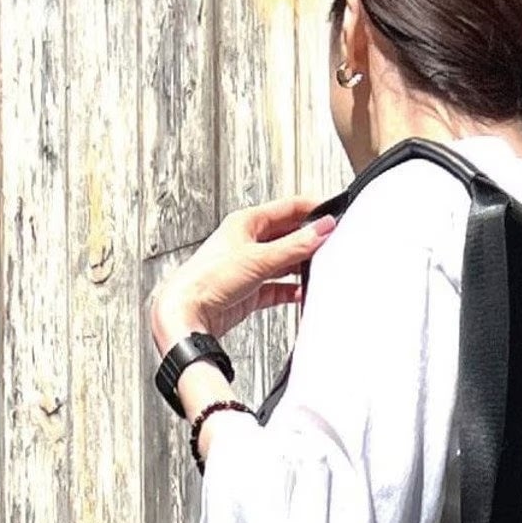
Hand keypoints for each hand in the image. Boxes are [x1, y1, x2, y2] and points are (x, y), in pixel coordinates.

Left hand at [150, 194, 337, 351]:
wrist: (187, 314)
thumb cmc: (207, 281)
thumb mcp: (259, 259)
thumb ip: (295, 246)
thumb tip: (323, 229)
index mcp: (245, 223)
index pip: (288, 208)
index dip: (313, 209)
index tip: (334, 214)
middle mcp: (246, 242)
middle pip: (288, 235)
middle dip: (309, 240)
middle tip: (331, 245)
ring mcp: (249, 268)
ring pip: (284, 262)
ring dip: (301, 267)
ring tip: (319, 270)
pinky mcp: (249, 292)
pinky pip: (278, 288)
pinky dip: (291, 290)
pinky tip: (302, 293)